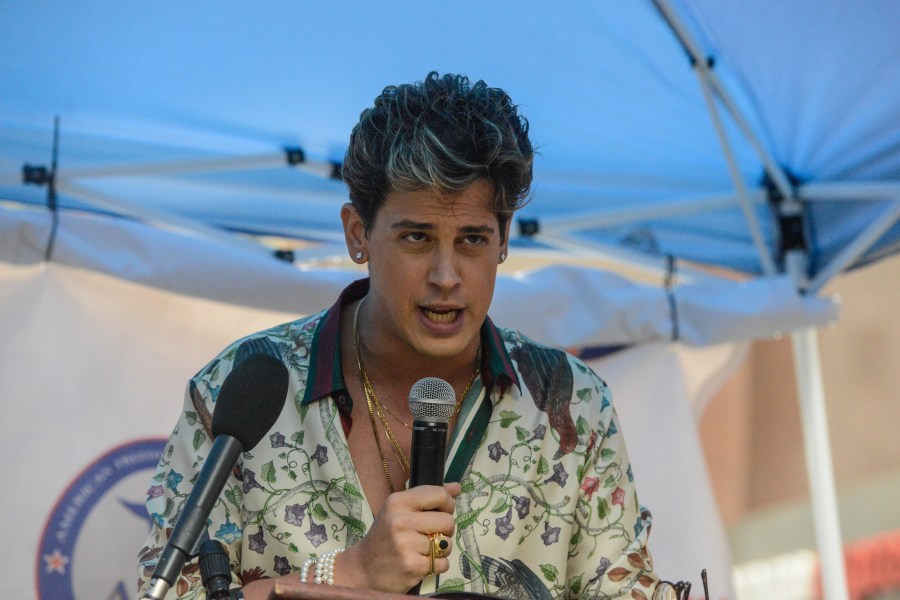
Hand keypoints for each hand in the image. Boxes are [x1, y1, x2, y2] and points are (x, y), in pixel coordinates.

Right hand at [338, 482, 460, 592]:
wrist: (364, 569)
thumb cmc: (386, 536)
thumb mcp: (400, 510)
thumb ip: (428, 498)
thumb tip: (457, 487)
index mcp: (398, 502)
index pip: (439, 494)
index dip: (448, 503)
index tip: (441, 511)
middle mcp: (400, 521)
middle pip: (447, 521)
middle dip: (445, 530)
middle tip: (430, 534)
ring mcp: (406, 544)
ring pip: (447, 544)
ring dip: (440, 550)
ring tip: (422, 550)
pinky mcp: (412, 566)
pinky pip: (443, 563)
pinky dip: (437, 565)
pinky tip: (421, 563)